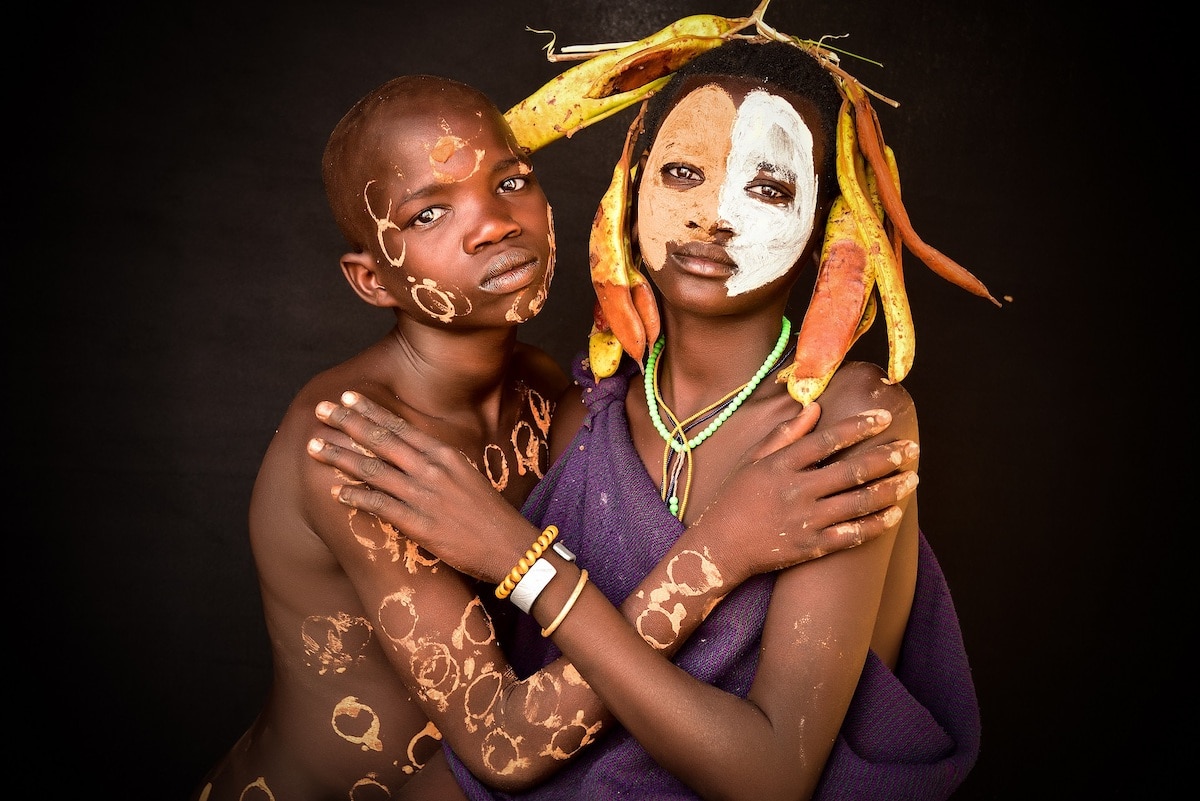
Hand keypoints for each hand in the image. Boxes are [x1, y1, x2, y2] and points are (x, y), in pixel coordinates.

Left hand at [307, 391, 538, 583]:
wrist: (510, 546)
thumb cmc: (489, 514)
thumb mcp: (467, 476)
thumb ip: (439, 464)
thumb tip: (414, 454)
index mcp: (444, 454)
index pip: (399, 426)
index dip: (370, 411)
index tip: (347, 397)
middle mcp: (432, 469)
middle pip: (381, 440)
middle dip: (347, 422)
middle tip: (321, 410)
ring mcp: (425, 495)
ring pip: (373, 469)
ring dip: (340, 457)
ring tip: (314, 447)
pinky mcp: (420, 524)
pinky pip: (380, 505)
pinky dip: (356, 497)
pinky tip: (336, 493)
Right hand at [686, 403, 918, 583]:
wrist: (719, 548)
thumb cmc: (735, 499)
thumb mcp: (754, 461)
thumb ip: (785, 434)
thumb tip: (814, 407)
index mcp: (779, 466)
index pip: (826, 440)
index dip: (857, 427)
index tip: (883, 417)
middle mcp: (794, 492)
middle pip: (850, 471)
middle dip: (886, 458)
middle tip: (911, 449)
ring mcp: (804, 521)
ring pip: (858, 503)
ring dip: (889, 490)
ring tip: (911, 479)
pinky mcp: (811, 548)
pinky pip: (851, 535)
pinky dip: (876, 524)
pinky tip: (894, 513)